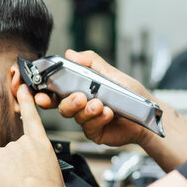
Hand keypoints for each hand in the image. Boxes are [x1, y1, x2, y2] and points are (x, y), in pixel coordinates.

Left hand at [0, 84, 68, 186]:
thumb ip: (41, 166)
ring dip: (3, 173)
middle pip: (11, 153)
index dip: (26, 102)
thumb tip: (35, 174)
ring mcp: (9, 148)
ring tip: (16, 184)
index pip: (32, 118)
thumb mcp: (52, 172)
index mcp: (41, 144)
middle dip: (12, 166)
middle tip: (22, 181)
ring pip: (0, 163)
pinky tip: (4, 184)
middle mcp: (24, 142)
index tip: (22, 88)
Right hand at [35, 49, 152, 146]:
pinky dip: (98, 119)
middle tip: (80, 98)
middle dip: (69, 102)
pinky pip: (89, 127)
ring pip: (75, 117)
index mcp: (80, 89)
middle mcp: (80, 106)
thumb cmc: (130, 94)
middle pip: (62, 106)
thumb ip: (91, 62)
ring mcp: (87, 120)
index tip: (40, 94)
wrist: (146, 114)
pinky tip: (109, 113)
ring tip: (100, 105)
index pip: (56, 92)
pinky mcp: (95, 133)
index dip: (45, 94)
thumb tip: (70, 54)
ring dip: (87, 110)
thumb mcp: (111, 73)